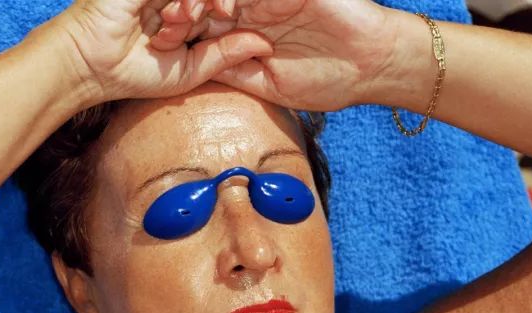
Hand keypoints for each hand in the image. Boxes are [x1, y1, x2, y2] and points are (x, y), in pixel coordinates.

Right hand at [46, 0, 273, 102]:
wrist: (88, 65)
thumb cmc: (134, 72)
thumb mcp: (189, 70)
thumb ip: (224, 54)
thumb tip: (265, 43)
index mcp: (189, 11)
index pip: (224, 5)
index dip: (239, 13)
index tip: (256, 31)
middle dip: (229, 2)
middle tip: (227, 14)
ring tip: (209, 13)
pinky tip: (195, 8)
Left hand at [155, 0, 397, 110]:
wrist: (371, 64)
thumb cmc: (326, 79)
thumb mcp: (268, 85)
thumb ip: (233, 71)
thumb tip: (194, 68)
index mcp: (245, 34)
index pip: (203, 29)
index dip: (180, 35)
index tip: (160, 46)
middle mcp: (252, 11)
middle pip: (206, 4)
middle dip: (181, 12)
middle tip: (165, 25)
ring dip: (200, 1)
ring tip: (184, 13)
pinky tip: (220, 9)